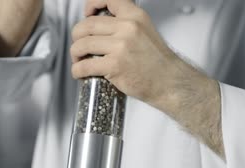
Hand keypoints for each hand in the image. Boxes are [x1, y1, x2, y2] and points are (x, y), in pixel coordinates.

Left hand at [70, 0, 224, 158]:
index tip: (86, 14)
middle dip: (76, 37)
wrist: (170, 82)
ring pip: (82, 45)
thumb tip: (101, 27)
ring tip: (78, 61)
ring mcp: (120, 46)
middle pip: (86, 25)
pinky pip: (84, 66)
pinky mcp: (114, 65)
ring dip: (75, 54)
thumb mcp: (145, 31)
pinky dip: (76, 70)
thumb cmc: (157, 62)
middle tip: (78, 47)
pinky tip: (79, 73)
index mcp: (135, 16)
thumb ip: (125, 25)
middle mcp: (127, 27)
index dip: (91, 5)